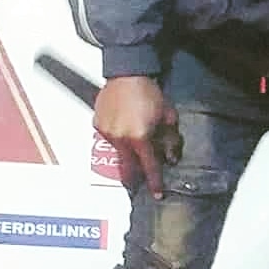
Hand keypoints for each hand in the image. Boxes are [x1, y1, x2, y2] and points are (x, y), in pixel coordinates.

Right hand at [93, 76, 180, 198]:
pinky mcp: (98, 125)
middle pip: (128, 168)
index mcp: (139, 137)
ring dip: (127, 153)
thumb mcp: (168, 117)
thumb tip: (171, 157)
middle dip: (135, 177)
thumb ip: (170, 140)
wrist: (127, 75)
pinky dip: (118, 138)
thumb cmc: (149, 93)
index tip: (157, 193)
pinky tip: (124, 126)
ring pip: (118, 153)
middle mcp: (120, 138)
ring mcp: (107, 132)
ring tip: (135, 138)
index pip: (149, 167)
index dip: (154, 182)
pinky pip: (110, 139)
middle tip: (140, 181)